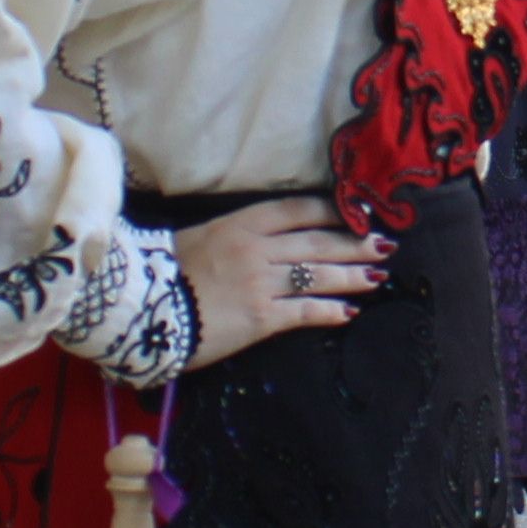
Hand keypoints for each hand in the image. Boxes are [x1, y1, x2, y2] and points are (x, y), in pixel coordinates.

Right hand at [179, 191, 390, 364]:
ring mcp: (261, 282)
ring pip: (319, 275)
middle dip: (356, 243)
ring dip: (353, 275)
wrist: (141, 307)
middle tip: (385, 244)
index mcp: (241, 223)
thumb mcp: (202, 237)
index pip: (299, 210)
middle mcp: (257, 248)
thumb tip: (267, 240)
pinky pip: (305, 311)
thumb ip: (238, 235)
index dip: (334, 211)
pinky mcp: (261, 317)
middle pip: (319, 242)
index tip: (358, 213)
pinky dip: (330, 311)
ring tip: (377, 276)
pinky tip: (350, 313)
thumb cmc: (164, 271)